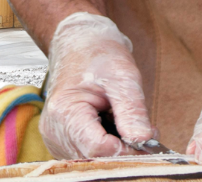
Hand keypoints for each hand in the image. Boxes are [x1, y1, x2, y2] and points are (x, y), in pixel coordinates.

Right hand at [40, 12, 154, 157]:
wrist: (80, 42)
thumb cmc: (98, 53)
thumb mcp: (123, 76)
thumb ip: (132, 111)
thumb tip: (144, 140)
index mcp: (65, 111)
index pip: (97, 149)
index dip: (126, 149)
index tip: (147, 139)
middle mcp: (54, 130)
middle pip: (94, 157)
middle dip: (123, 149)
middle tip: (143, 129)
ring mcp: (56, 137)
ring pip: (93, 159)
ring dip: (115, 148)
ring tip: (125, 122)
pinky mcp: (62, 140)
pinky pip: (88, 154)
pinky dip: (106, 145)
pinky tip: (113, 126)